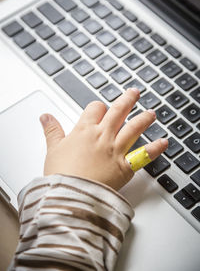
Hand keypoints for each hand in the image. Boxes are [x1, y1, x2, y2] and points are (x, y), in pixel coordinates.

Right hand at [40, 88, 167, 189]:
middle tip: (134, 93)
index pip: (95, 108)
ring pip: (134, 127)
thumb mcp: (53, 148)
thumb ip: (52, 130)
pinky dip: (155, 148)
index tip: (100, 109)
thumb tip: (45, 116)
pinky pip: (143, 154)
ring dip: (144, 118)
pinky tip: (163, 142)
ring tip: (151, 113)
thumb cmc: (61, 173)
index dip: (98, 106)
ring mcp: (116, 149)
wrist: (71, 195)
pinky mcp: (125, 166)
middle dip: (127, 100)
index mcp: (85, 130)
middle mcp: (103, 136)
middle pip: (118, 111)